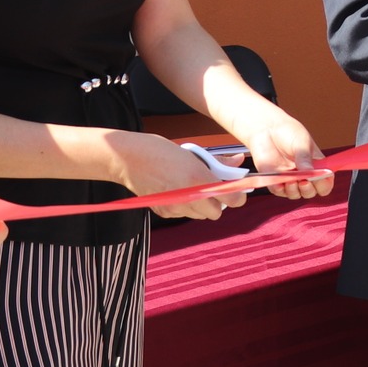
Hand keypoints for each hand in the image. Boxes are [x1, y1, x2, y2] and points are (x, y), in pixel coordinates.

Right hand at [115, 132, 248, 219]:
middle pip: (216, 212)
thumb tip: (239, 161)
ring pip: (200, 215)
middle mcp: (188, 196)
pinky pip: (184, 214)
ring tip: (192, 187)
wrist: (128, 159)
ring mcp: (175, 207)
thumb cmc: (162, 151)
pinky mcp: (164, 212)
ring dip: (202, 205)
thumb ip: (219, 161)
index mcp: (199, 178)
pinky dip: (186, 207)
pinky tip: (177, 192)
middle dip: (218, 202)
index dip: (237, 197)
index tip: (237, 192)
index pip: (230, 199)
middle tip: (212, 187)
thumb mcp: (194, 153)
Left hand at [232, 109, 333, 199]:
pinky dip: (279, 189)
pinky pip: (278, 191)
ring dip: (294, 191)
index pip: (325, 182)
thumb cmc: (289, 132)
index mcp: (316, 165)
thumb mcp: (302, 142)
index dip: (325, 183)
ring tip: (291, 181)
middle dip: (309, 190)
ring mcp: (289, 178)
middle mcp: (303, 175)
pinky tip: (280, 182)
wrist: (268, 128)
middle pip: (311, 192)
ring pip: (295, 194)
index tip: (321, 178)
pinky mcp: (274, 179)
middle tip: (304, 181)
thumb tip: (310, 174)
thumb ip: (305, 158)